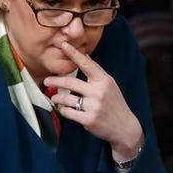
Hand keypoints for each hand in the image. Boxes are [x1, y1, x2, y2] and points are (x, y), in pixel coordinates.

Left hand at [44, 42, 142, 161]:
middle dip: (55, 80)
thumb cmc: (115, 104)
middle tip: (47, 79)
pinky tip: (64, 109)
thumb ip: (96, 74)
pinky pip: (68, 112)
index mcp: (104, 81)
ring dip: (57, 97)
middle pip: (70, 82)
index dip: (74, 54)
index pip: (87, 64)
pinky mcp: (88, 120)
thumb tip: (84, 58)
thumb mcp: (110, 85)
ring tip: (54, 97)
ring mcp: (94, 106)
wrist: (125, 127)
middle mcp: (99, 92)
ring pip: (66, 98)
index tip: (64, 45)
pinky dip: (63, 110)